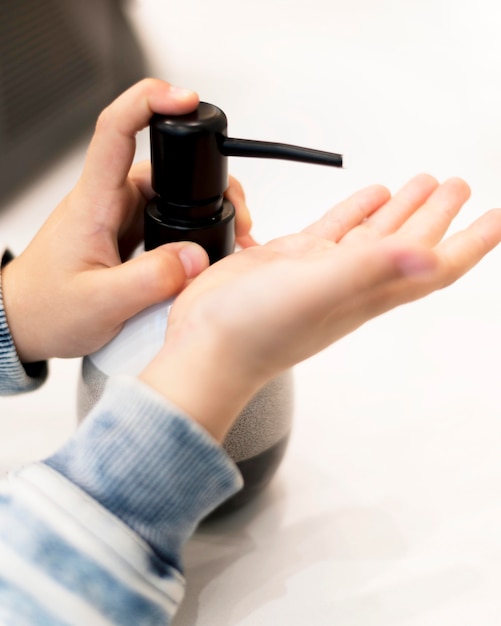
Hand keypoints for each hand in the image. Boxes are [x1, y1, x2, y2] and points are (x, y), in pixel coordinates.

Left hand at [1, 79, 254, 362]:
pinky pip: (169, 217)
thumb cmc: (47, 307)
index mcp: (95, 203)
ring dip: (205, 207)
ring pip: (172, 193)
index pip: (116, 130)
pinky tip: (212, 247)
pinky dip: (194, 226)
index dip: (149, 102)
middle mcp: (110, 200)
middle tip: (239, 215)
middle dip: (208, 179)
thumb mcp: (99, 303)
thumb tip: (196, 257)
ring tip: (234, 235)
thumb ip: (149, 281)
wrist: (27, 321)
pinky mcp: (130, 232)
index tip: (184, 99)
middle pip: (165, 165)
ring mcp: (121, 215)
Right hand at [139, 174, 500, 440]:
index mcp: (368, 291)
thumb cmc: (256, 332)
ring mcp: (322, 271)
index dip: (470, 242)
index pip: (434, 266)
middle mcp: (351, 282)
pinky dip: (355, 211)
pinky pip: (335, 229)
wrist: (206, 346)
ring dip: (401, 209)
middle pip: (409, 244)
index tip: (496, 216)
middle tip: (458, 186)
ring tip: (423, 182)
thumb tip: (432, 258)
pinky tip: (368, 195)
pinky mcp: (291, 261)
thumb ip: (373, 270)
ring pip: (374, 234)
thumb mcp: (318, 293)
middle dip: (438, 215)